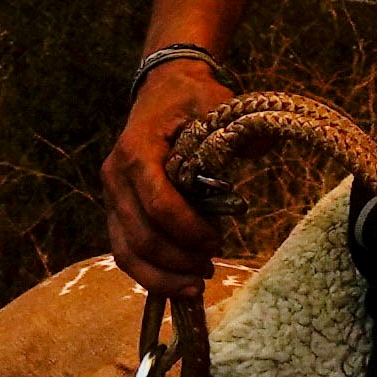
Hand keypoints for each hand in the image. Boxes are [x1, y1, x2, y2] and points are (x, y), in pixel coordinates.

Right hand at [101, 55, 229, 296]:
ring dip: (161, 277)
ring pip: (127, 252)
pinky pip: (126, 251)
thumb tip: (263, 146)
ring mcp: (113, 197)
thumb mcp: (216, 101)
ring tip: (195, 287)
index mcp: (138, 151)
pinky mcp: (117, 211)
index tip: (218, 239)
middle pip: (140, 237)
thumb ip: (238, 127)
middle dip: (177, 261)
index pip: (158, 204)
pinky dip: (150, 273)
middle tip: (210, 269)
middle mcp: (116, 177)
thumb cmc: (191, 98)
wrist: (163, 90)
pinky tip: (179, 282)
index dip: (188, 230)